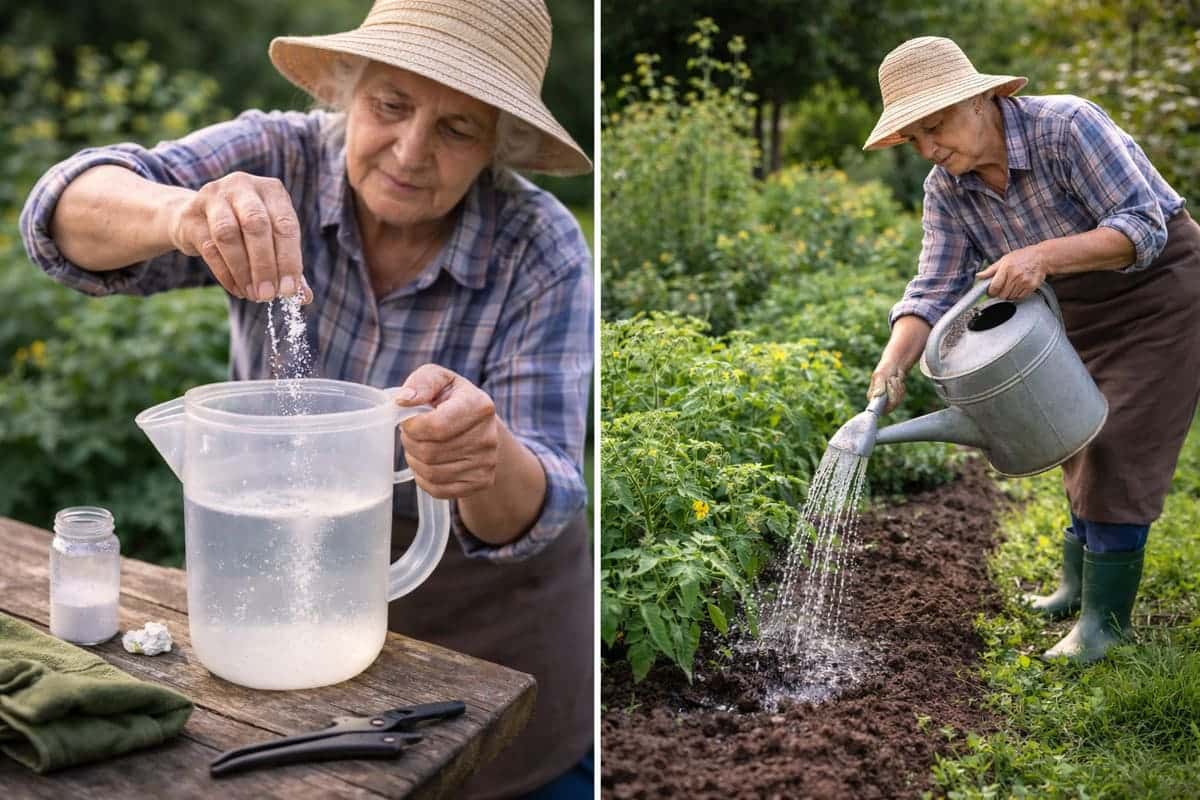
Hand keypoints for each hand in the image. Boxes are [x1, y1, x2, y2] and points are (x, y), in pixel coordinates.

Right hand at [167, 172, 311, 302]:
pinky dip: (225, 274)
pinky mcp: (191, 215)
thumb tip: (304, 297)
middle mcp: (242, 186)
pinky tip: (237, 289)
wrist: (198, 217)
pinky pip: (208, 247)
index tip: (289, 290)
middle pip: (256, 225)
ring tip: (253, 295)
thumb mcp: (271, 238)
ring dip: (243, 270)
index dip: (289, 259)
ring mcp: (213, 197)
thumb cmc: (246, 229)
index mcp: (271, 190)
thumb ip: (288, 264)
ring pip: (228, 234)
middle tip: (268, 295)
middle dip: (264, 265)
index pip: (285, 224)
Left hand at [395, 365, 499, 498]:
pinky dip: (424, 479)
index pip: (436, 427)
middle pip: (431, 452)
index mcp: (479, 406)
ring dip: (415, 461)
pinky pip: (440, 490)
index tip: (407, 420)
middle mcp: (488, 436)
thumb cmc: (452, 400)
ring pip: (432, 473)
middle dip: (411, 443)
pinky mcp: (482, 481)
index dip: (412, 427)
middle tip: (411, 434)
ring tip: (418, 447)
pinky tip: (426, 464)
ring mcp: (487, 462)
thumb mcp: (439, 380)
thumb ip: (421, 382)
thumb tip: (403, 401)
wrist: (479, 426)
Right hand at [868, 359, 906, 413]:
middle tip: (893, 379)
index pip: (880, 406)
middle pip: (891, 404)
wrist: (895, 365)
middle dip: (895, 391)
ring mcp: (887, 400)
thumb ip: (879, 385)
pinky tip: (899, 382)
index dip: (887, 398)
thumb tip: (877, 395)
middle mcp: (878, 400)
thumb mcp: (881, 374)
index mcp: (871, 396)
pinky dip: (902, 388)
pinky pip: (901, 398)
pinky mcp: (894, 398)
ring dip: (898, 388)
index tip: (889, 385)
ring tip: (895, 378)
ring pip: (897, 401)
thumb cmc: (885, 368)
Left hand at [977, 244, 1047, 300]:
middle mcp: (1015, 275)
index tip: (991, 292)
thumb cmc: (1021, 257)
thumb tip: (978, 276)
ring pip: (1011, 297)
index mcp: (1006, 268)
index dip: (991, 292)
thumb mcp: (1004, 260)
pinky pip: (1020, 297)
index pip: (994, 287)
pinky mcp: (1032, 286)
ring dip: (1009, 294)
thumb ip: (990, 270)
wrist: (1040, 257)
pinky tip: (1018, 287)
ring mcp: (1024, 281)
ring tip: (1011, 286)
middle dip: (1000, 293)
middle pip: (1002, 294)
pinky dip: (1017, 295)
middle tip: (1002, 288)